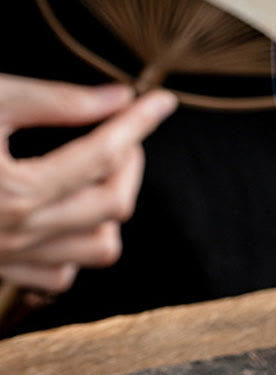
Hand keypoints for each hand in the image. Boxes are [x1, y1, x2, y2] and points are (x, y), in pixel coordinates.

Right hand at [0, 75, 177, 293]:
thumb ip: (51, 101)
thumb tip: (116, 98)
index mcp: (17, 191)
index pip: (102, 154)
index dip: (137, 124)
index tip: (160, 103)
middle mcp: (21, 233)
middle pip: (113, 204)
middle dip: (129, 163)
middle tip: (121, 135)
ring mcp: (12, 258)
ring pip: (100, 249)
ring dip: (109, 212)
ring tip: (93, 178)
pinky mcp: (2, 272)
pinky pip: (62, 276)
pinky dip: (74, 250)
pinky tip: (65, 220)